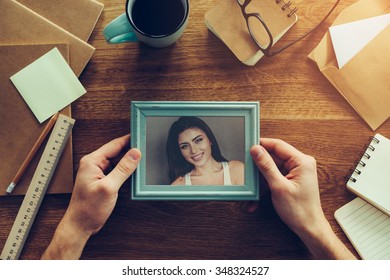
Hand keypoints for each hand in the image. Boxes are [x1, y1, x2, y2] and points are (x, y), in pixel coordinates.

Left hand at [42, 135, 140, 258]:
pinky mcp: (103, 180)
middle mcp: (94, 164)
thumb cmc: (88, 209)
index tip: (141, 136)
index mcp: (92, 161)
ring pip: (118, 162)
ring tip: (142, 163)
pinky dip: (126, 172)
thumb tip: (135, 153)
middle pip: (117, 152)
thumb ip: (123, 169)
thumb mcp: (109, 187)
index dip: (129, 140)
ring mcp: (98, 173)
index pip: (114, 145)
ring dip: (129, 163)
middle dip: (131, 151)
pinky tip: (134, 174)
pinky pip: (117, 171)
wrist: (80, 226)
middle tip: (147, 151)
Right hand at [250, 138, 354, 258]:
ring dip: (261, 176)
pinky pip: (275, 175)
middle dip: (259, 164)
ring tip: (252, 185)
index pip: (278, 145)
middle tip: (246, 167)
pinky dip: (266, 183)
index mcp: (302, 161)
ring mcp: (297, 171)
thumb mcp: (278, 186)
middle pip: (274, 156)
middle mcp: (301, 164)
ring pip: (273, 166)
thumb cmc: (299, 210)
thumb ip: (266, 166)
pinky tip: (258, 194)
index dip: (262, 144)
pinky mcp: (292, 179)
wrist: (309, 228)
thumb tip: (256, 150)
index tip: (248, 145)